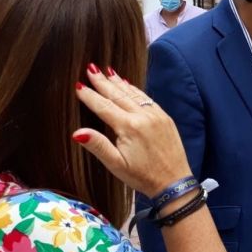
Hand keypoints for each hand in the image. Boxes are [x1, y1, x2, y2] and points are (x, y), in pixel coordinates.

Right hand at [74, 65, 191, 197]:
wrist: (174, 182)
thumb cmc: (142, 176)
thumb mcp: (116, 165)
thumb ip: (97, 146)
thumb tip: (77, 133)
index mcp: (129, 127)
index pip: (104, 106)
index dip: (89, 95)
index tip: (77, 85)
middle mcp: (144, 117)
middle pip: (118, 95)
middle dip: (103, 82)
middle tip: (90, 69)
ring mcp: (157, 116)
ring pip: (134, 94)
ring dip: (119, 83)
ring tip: (107, 72)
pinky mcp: (166, 119)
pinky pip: (148, 99)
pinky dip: (136, 91)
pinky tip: (129, 86)